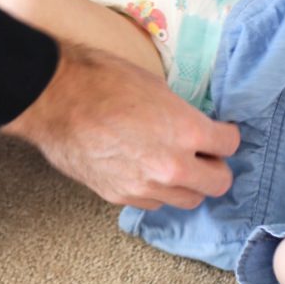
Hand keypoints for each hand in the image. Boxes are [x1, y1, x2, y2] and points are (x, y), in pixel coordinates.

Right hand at [0, 42, 240, 209]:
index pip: (230, 144)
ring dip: (187, 183)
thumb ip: (180, 115)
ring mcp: (145, 186)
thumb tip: (189, 128)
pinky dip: (156, 190)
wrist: (54, 97)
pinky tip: (143, 170)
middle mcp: (172, 166)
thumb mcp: (155, 87)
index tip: (220, 132)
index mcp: (186, 131)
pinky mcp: (119, 196)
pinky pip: (153, 202)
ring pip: (188, 199)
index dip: (225, 135)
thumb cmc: (102, 80)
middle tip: (202, 153)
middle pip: (218, 183)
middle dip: (214, 166)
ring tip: (172, 164)